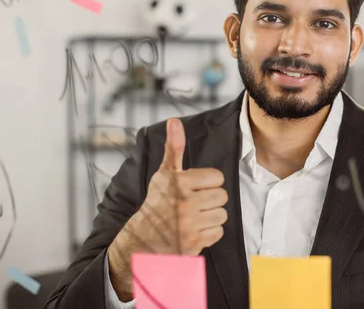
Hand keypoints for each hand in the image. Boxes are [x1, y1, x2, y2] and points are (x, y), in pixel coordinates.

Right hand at [107, 118, 227, 300]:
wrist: (141, 240)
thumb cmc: (158, 202)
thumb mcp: (164, 174)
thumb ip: (173, 147)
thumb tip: (174, 121)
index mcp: (179, 182)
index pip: (217, 177)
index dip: (209, 182)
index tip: (195, 187)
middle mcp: (183, 202)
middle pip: (222, 196)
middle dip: (211, 199)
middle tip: (196, 203)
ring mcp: (188, 224)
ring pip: (222, 214)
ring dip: (212, 216)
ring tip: (196, 216)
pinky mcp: (193, 242)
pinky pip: (218, 232)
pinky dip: (210, 232)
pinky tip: (196, 230)